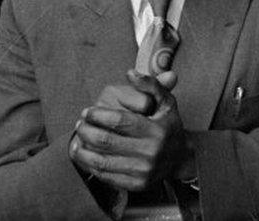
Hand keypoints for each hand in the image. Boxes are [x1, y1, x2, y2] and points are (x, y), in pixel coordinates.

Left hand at [69, 71, 192, 191]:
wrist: (181, 159)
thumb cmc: (169, 126)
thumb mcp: (166, 102)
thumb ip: (150, 84)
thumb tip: (130, 73)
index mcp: (156, 130)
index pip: (119, 121)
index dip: (98, 115)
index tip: (88, 111)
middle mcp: (150, 152)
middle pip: (106, 141)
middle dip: (86, 130)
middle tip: (80, 123)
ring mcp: (142, 170)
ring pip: (101, 160)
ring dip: (82, 149)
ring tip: (76, 138)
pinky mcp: (135, 184)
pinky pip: (105, 175)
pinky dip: (89, 164)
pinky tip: (84, 154)